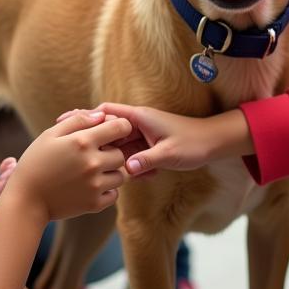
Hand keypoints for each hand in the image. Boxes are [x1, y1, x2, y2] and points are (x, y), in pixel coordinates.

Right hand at [12, 111, 131, 219]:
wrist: (25, 200)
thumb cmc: (35, 163)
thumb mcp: (50, 135)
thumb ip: (77, 121)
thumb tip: (101, 115)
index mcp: (82, 141)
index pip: (120, 127)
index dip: (119, 127)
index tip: (111, 133)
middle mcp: (92, 163)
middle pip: (121, 153)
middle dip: (111, 153)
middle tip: (94, 157)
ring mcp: (94, 185)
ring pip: (120, 175)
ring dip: (110, 173)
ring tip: (91, 173)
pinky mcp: (94, 204)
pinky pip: (114, 195)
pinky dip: (107, 191)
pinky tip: (91, 187)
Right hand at [92, 103, 250, 176]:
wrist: (214, 144)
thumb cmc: (193, 143)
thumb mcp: (168, 154)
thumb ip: (146, 161)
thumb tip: (126, 170)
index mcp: (140, 117)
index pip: (106, 112)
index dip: (88, 119)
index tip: (73, 131)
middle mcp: (139, 123)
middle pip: (109, 132)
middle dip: (103, 148)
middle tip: (94, 164)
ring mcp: (143, 134)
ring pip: (121, 147)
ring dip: (122, 161)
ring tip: (130, 174)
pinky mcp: (149, 144)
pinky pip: (133, 155)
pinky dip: (136, 166)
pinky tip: (147, 176)